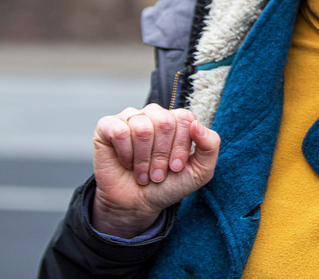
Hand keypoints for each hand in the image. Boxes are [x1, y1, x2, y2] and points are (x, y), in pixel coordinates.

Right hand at [91, 104, 219, 237]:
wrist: (137, 204)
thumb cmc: (169, 185)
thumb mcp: (200, 171)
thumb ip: (210, 145)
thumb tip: (196, 124)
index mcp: (177, 120)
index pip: (185, 119)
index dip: (181, 147)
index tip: (176, 167)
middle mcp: (154, 114)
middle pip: (164, 122)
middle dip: (162, 156)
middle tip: (158, 174)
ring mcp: (130, 118)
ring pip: (142, 128)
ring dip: (144, 159)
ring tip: (143, 173)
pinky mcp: (107, 126)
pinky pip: (119, 131)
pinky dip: (126, 154)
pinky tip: (126, 163)